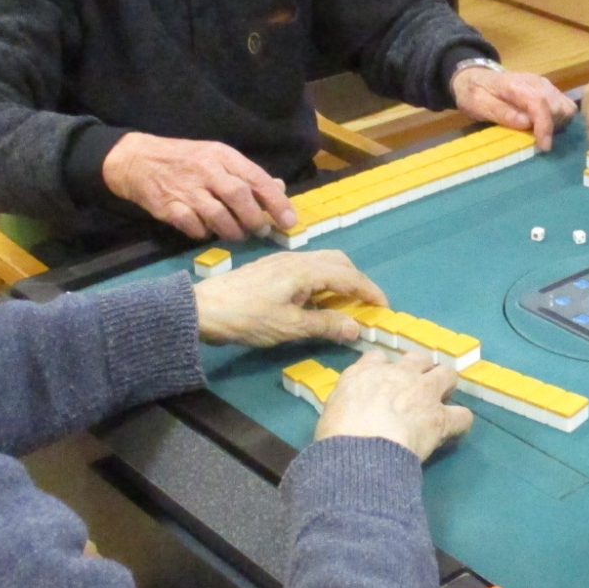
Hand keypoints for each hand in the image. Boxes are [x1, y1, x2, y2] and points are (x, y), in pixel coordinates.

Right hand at [102, 133, 297, 240]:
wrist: (137, 159)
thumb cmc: (185, 160)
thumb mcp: (217, 158)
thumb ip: (246, 175)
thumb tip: (278, 189)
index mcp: (222, 155)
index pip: (256, 178)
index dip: (276, 202)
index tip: (289, 221)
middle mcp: (206, 169)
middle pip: (238, 196)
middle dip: (254, 218)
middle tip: (260, 230)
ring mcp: (186, 188)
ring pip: (217, 215)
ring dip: (232, 231)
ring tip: (236, 235)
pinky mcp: (168, 206)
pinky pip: (192, 226)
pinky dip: (203, 233)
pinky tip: (206, 232)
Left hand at [195, 250, 385, 347]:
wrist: (203, 309)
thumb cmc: (248, 318)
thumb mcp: (290, 327)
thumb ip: (325, 326)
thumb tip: (357, 329)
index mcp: (306, 271)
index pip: (349, 276)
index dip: (370, 291)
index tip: (384, 308)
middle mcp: (297, 259)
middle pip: (338, 262)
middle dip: (357, 281)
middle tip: (365, 305)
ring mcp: (282, 261)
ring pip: (322, 262)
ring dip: (339, 280)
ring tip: (343, 304)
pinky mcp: (271, 268)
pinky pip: (307, 267)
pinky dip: (322, 280)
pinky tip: (315, 300)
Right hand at [315, 351, 474, 460]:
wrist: (360, 450)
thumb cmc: (337, 433)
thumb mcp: (332, 407)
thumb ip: (348, 400)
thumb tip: (353, 409)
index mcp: (365, 372)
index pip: (378, 357)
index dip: (385, 367)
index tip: (385, 381)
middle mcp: (398, 374)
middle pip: (419, 358)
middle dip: (421, 370)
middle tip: (417, 389)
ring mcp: (424, 392)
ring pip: (448, 374)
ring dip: (446, 385)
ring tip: (441, 401)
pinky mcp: (441, 417)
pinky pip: (463, 415)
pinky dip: (460, 422)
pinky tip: (453, 431)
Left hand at [451, 65, 576, 151]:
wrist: (476, 76)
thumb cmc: (475, 93)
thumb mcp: (479, 104)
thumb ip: (502, 112)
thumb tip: (526, 123)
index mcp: (517, 85)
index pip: (539, 103)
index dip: (545, 126)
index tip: (545, 146)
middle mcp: (537, 83)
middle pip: (559, 106)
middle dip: (553, 127)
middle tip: (538, 140)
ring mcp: (545, 85)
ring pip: (566, 107)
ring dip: (559, 124)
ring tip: (542, 134)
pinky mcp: (548, 90)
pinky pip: (564, 106)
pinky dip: (560, 119)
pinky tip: (546, 127)